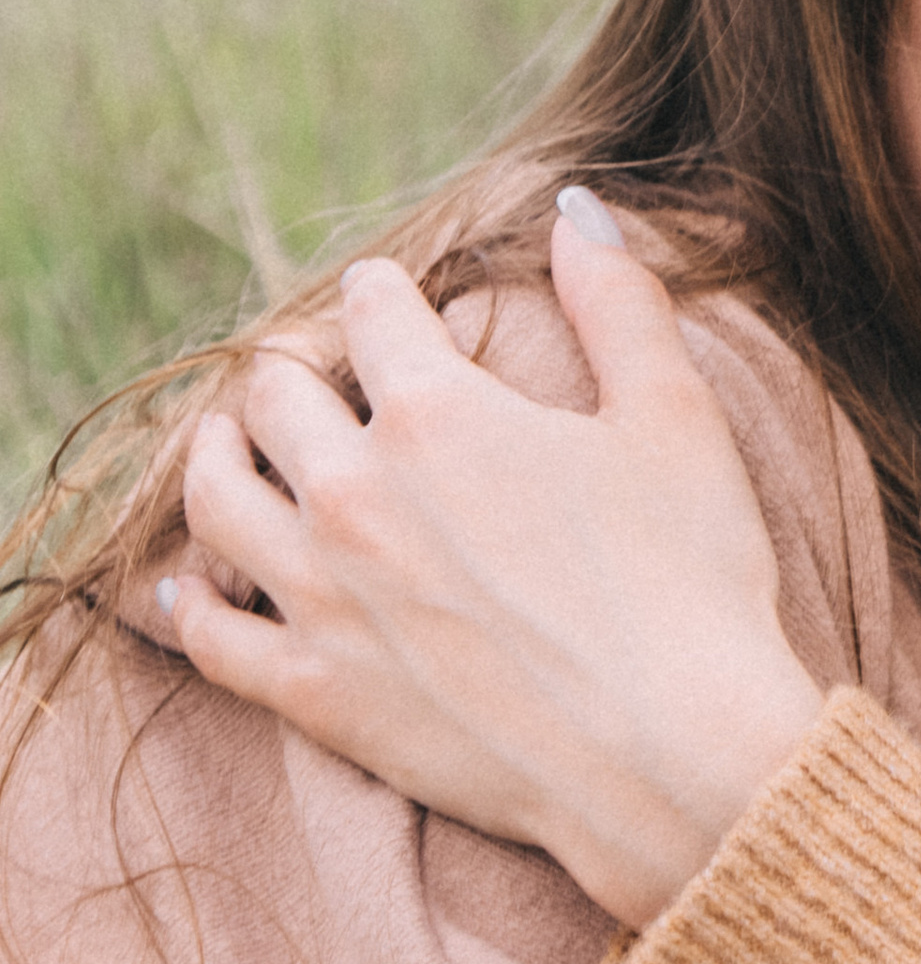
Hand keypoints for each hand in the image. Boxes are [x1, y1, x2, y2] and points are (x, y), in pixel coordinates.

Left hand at [166, 207, 824, 929]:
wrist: (672, 755)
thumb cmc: (690, 579)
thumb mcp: (674, 416)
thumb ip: (620, 301)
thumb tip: (577, 208)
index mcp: (438, 411)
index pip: (372, 310)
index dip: (385, 295)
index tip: (391, 300)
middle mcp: (356, 491)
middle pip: (276, 394)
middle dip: (299, 369)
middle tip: (320, 376)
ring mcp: (322, 596)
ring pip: (217, 496)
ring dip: (219, 456)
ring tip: (231, 446)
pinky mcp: (315, 690)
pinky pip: (211, 633)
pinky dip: (189, 600)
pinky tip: (186, 586)